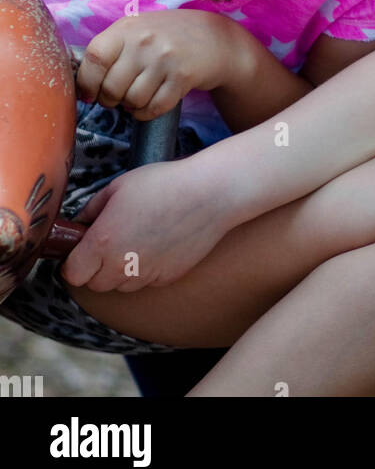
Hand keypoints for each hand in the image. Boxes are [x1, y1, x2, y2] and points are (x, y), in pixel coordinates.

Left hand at [60, 155, 231, 291]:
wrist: (208, 194)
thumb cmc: (162, 183)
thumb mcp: (118, 186)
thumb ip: (91, 210)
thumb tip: (80, 225)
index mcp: (103, 242)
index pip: (72, 273)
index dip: (73, 262)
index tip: (80, 249)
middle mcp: (121, 265)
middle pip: (94, 284)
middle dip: (94, 267)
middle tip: (107, 242)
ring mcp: (145, 275)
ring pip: (120, 285)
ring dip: (119, 271)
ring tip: (135, 241)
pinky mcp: (166, 278)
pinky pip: (145, 282)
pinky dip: (144, 269)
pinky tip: (157, 244)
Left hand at [76, 9, 241, 120]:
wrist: (215, 38)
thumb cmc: (168, 37)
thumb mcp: (138, 30)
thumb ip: (111, 49)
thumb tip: (81, 85)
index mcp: (127, 28)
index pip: (94, 58)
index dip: (87, 82)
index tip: (89, 94)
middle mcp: (145, 41)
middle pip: (112, 88)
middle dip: (112, 100)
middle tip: (120, 96)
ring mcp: (165, 58)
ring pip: (132, 101)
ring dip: (132, 106)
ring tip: (139, 96)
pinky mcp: (183, 76)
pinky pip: (154, 108)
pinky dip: (147, 113)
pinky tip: (151, 104)